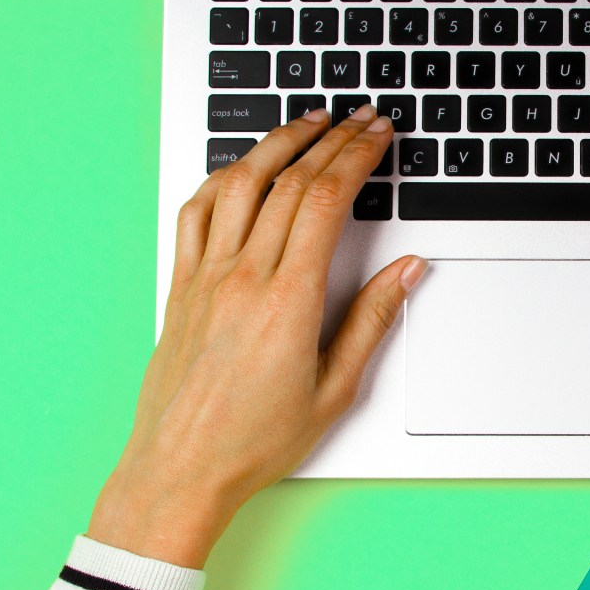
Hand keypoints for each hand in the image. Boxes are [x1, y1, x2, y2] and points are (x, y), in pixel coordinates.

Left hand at [88, 106, 425, 567]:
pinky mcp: (180, 287)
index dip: (357, 156)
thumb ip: (373, 321)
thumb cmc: (254, 442)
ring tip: (306, 122)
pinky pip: (195, 213)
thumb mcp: (336, 390)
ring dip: (276, 143)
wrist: (181, 470)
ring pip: (239, 184)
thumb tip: (408, 271)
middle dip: (331, 139)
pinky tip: (241, 168)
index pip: (326, 201)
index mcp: (288, 301)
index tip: (379, 135)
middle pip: (289, 181)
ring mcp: (206, 278)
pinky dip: (221, 178)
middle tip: (361, 118)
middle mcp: (243, 278)